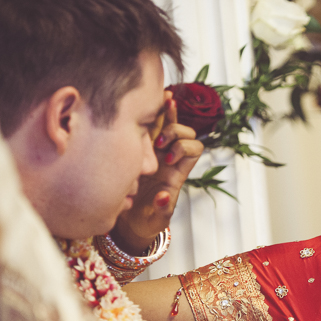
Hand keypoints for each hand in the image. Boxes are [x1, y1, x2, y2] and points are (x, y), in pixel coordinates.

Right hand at [111, 92, 203, 253]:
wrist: (127, 222)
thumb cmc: (144, 222)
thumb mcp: (154, 220)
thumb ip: (161, 209)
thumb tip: (162, 197)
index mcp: (176, 173)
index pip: (194, 150)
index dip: (184, 149)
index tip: (167, 160)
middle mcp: (168, 159)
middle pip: (184, 133)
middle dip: (174, 131)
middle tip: (158, 144)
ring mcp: (153, 152)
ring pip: (166, 123)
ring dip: (166, 113)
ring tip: (162, 101)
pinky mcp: (137, 148)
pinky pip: (147, 125)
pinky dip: (152, 111)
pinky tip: (151, 97)